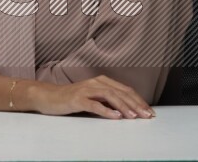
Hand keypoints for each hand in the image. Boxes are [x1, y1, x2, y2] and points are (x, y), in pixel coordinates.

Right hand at [31, 75, 155, 118]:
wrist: (48, 96)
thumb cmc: (71, 99)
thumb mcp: (92, 98)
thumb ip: (107, 101)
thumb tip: (128, 111)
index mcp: (101, 81)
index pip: (125, 90)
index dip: (139, 100)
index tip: (149, 111)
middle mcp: (95, 83)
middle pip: (120, 92)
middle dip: (136, 104)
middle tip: (147, 115)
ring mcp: (86, 90)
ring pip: (110, 96)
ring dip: (124, 107)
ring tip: (134, 116)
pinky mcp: (77, 99)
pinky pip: (94, 104)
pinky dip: (106, 111)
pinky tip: (115, 117)